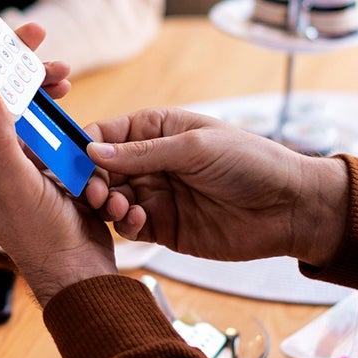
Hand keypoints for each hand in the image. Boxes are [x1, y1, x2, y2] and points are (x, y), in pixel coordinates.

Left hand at [0, 25, 105, 303]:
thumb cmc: (38, 236)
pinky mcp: (36, 157)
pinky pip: (38, 118)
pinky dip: (50, 102)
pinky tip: (65, 92)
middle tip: (30, 39)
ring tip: (59, 70)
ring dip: (34, 82)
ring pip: (14, 102)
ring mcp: (7, 154)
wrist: (77, 264)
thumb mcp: (15, 181)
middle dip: (5, 67)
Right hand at [84, 110, 349, 266]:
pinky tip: (133, 221)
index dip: (83, 146)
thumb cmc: (251, 163)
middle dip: (89, 180)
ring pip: (110, 199)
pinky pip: (129, 225)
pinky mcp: (163, 227)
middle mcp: (151, 162)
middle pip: (101, 170)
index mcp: (156, 130)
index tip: (67, 161)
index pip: (106, 134)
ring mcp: (156, 195)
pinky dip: (123, 224)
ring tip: (116, 207)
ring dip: (104, 204)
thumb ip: (143, 153)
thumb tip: (93, 151)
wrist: (290, 208)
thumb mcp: (196, 148)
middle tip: (91, 191)